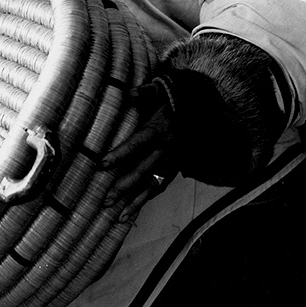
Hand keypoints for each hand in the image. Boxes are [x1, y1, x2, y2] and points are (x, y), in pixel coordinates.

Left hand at [99, 79, 178, 221]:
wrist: (203, 110)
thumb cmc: (175, 99)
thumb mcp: (163, 91)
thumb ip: (146, 92)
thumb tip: (129, 93)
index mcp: (159, 129)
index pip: (137, 144)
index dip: (120, 154)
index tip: (102, 164)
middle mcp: (166, 149)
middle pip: (143, 171)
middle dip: (124, 187)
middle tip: (105, 200)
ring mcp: (172, 161)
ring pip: (152, 185)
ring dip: (135, 201)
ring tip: (118, 216)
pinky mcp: (175, 168)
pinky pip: (161, 187)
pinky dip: (147, 200)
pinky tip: (133, 213)